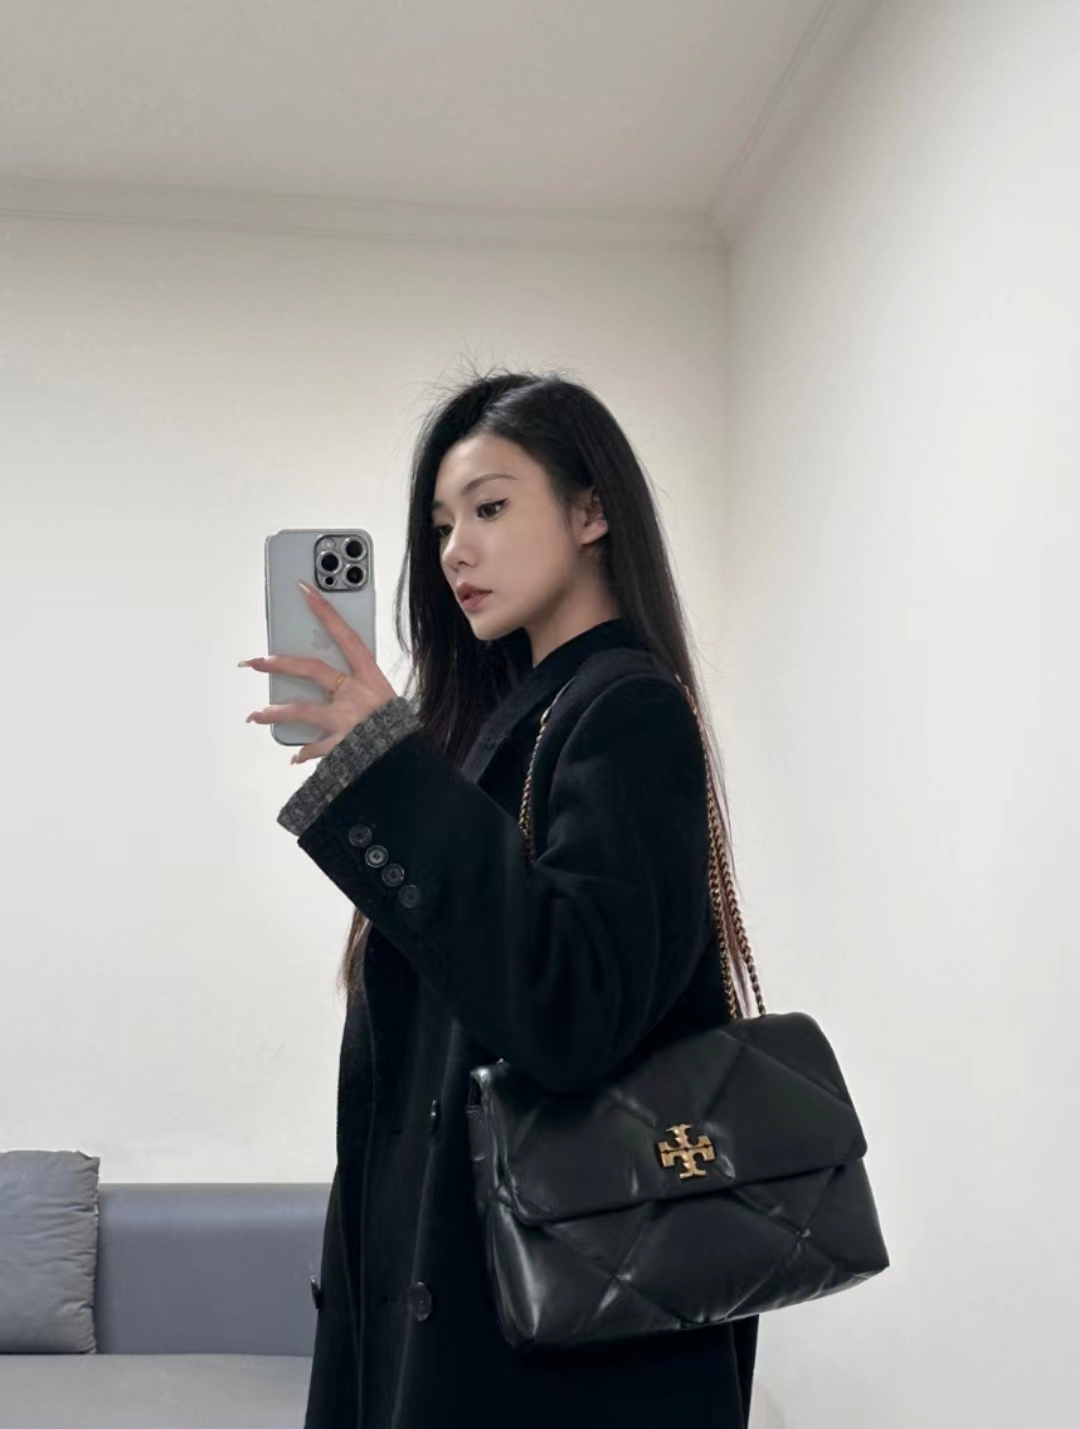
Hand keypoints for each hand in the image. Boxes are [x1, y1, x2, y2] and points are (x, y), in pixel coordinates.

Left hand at [240, 580, 396, 764]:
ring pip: (302, 711)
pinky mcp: (341, 745)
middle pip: (313, 670)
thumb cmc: (402, 728)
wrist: (410, 759)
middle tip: (257, 661)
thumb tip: (345, 686)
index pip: (347, 637)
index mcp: (370, 678)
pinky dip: (305, 752)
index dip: (326, 613)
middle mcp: (355, 694)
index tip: (306, 592)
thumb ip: (365, 689)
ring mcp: (345, 719)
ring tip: (256, 715)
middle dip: (282, 664)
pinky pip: (316, 748)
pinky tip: (294, 755)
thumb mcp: (388, 698)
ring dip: (276, 713)